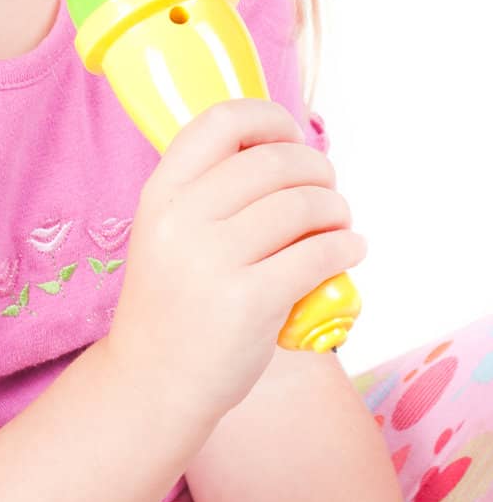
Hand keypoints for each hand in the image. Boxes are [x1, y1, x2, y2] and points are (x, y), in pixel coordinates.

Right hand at [104, 97, 366, 427]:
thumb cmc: (171, 302)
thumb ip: (208, 192)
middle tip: (328, 187)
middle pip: (272, 162)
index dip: (268, 118)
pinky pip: (316, 256)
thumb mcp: (167, 231)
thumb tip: (286, 153)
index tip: (291, 136)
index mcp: (161, 192)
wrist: (152, 382)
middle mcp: (182, 217)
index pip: (221, 121)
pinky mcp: (249, 302)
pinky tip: (349, 250)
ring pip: (300, 206)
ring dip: (336, 208)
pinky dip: (345, 247)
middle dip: (315, 168)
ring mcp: (213, 260)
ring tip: (341, 222)